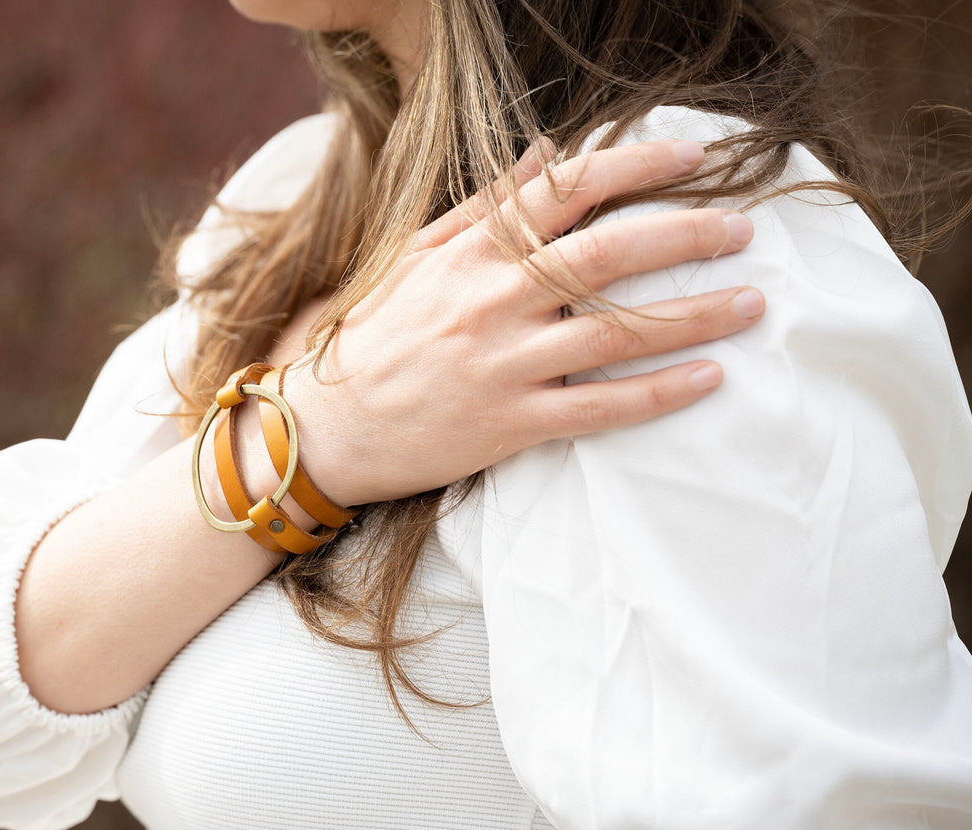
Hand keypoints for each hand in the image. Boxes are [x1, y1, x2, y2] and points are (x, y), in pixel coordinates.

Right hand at [282, 138, 762, 506]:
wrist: (322, 429)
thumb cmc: (371, 338)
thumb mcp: (415, 258)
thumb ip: (484, 208)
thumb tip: (546, 155)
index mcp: (470, 253)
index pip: (565, 191)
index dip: (636, 165)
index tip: (693, 155)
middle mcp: (491, 301)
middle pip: (607, 255)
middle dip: (685, 234)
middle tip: (742, 230)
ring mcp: (503, 365)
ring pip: (617, 334)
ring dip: (694, 316)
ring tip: (752, 303)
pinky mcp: (510, 424)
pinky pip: (600, 409)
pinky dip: (660, 394)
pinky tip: (709, 378)